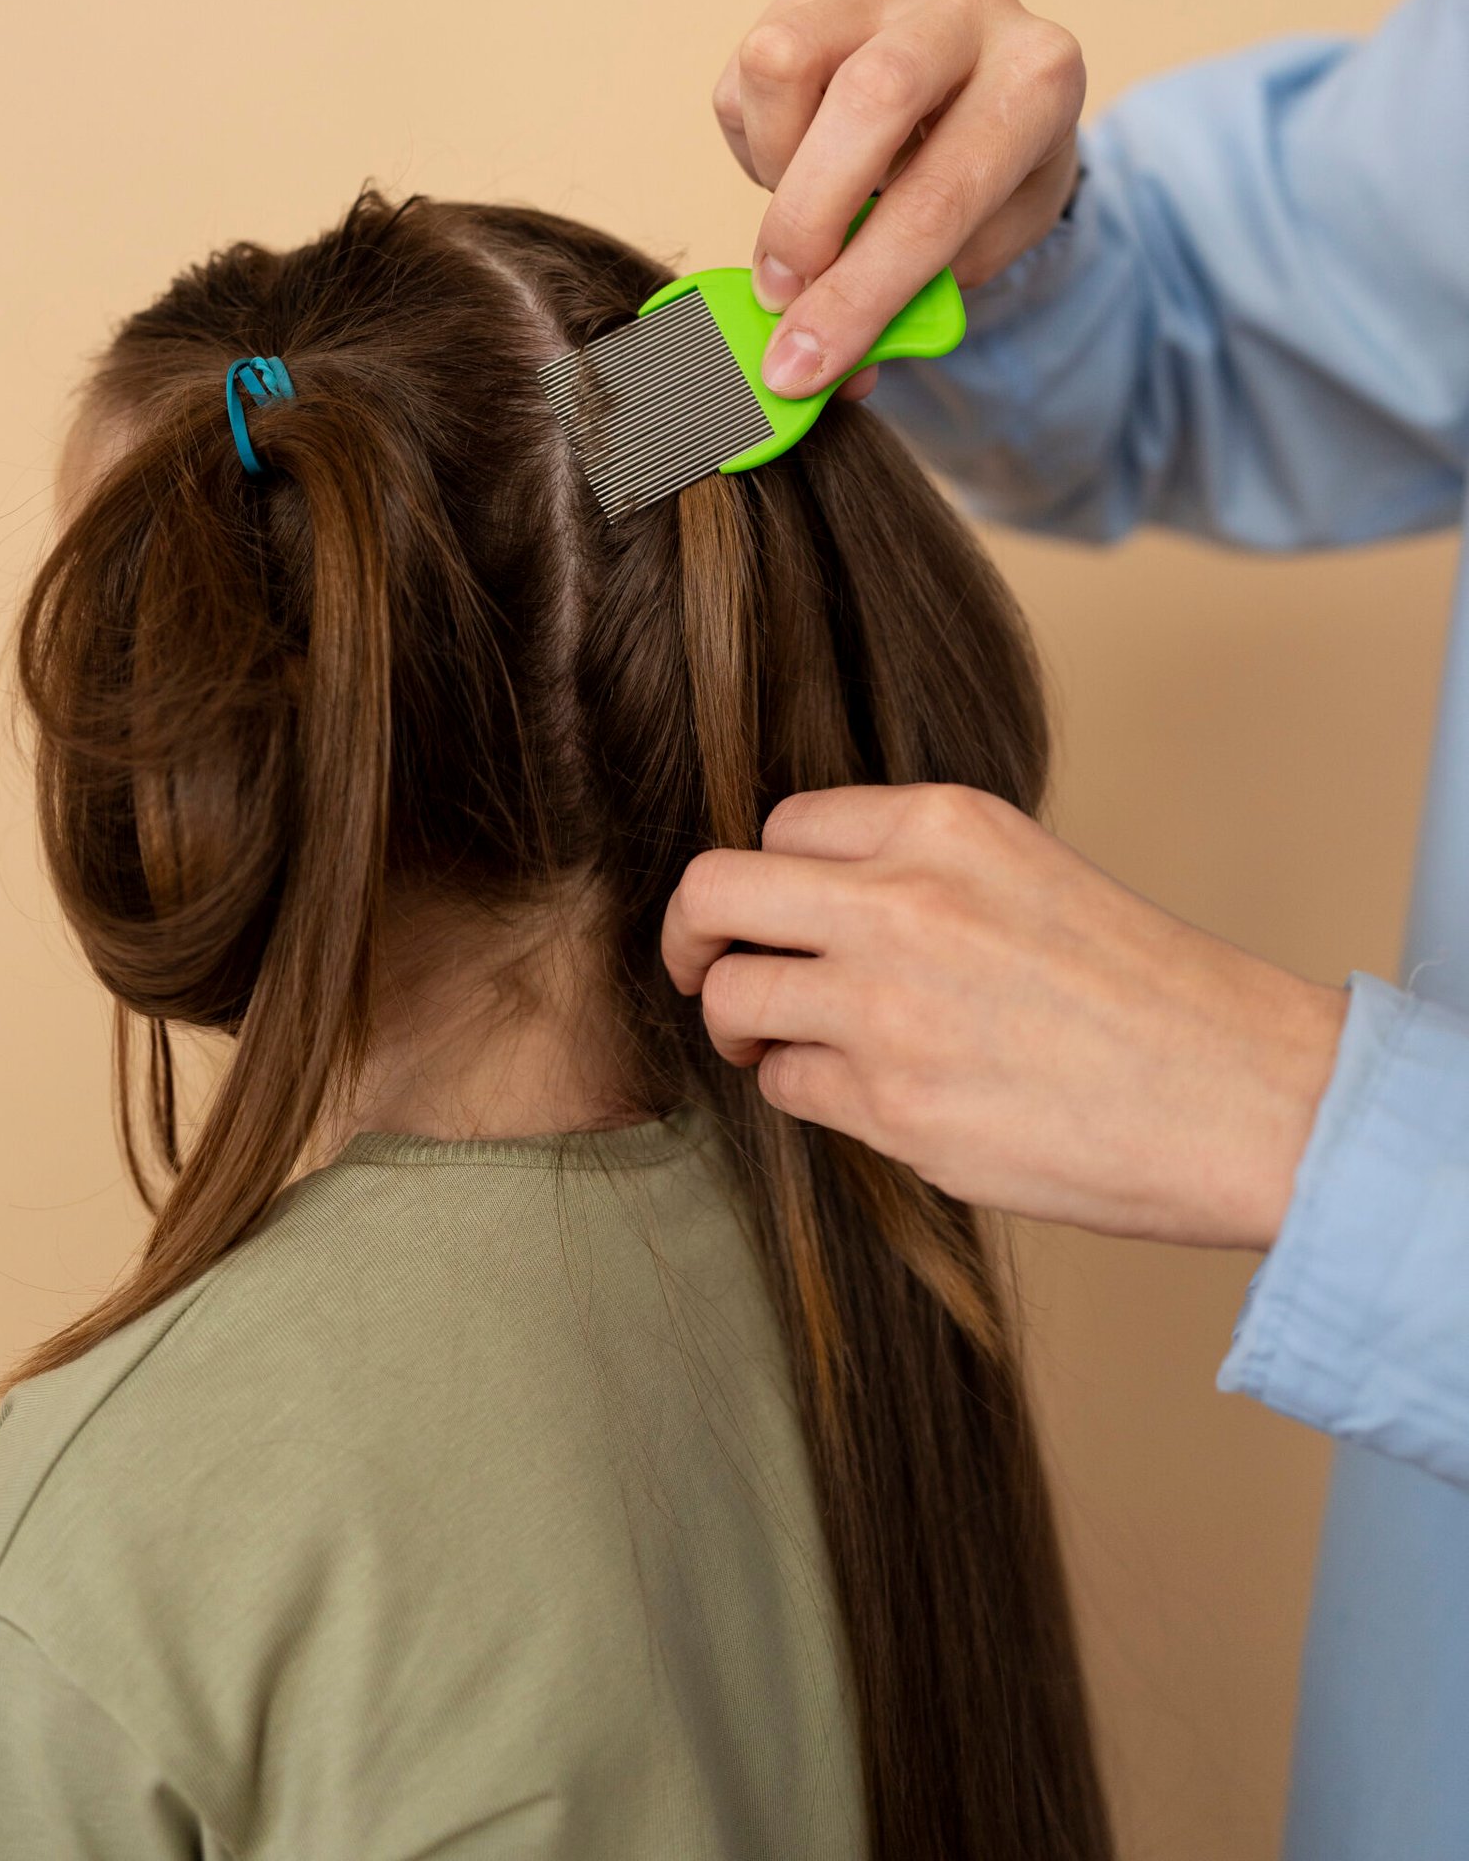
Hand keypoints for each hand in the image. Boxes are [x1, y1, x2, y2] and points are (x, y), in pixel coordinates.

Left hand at [661, 784, 1347, 1249]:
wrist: (1237, 1094)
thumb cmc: (1145, 991)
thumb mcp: (1026, 871)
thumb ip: (917, 868)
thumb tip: (805, 895)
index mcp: (944, 824)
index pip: (782, 823)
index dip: (769, 875)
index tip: (771, 912)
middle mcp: (903, 900)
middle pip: (714, 891)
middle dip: (689, 935)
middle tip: (700, 966)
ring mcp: (888, 1004)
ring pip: (732, 995)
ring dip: (740, 1023)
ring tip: (778, 1041)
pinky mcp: (893, 1104)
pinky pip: (785, 1085)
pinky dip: (803, 1089)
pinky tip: (864, 1092)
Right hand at [712, 0, 1084, 396]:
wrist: (992, 101)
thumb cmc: (988, 186)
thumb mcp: (978, 254)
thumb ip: (908, 305)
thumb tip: (817, 370)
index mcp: (1038, 80)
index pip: (940, 197)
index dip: (861, 292)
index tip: (801, 363)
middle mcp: (972, 9)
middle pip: (866, 97)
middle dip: (807, 219)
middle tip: (782, 294)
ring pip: (784, 61)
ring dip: (776, 168)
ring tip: (809, 212)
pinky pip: (747, 72)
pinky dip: (755, 144)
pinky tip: (802, 164)